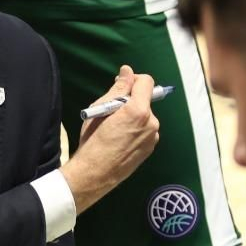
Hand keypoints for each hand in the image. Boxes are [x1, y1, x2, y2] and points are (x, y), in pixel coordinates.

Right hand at [61, 65, 159, 213]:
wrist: (94, 173)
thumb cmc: (92, 140)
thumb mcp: (100, 110)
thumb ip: (118, 89)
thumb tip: (127, 71)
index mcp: (139, 110)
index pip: (146, 82)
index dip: (133, 79)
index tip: (121, 85)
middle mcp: (152, 122)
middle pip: (144, 100)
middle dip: (130, 101)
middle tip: (111, 112)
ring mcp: (153, 137)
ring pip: (145, 116)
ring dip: (133, 116)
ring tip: (114, 129)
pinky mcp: (150, 148)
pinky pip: (145, 130)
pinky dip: (135, 129)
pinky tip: (120, 139)